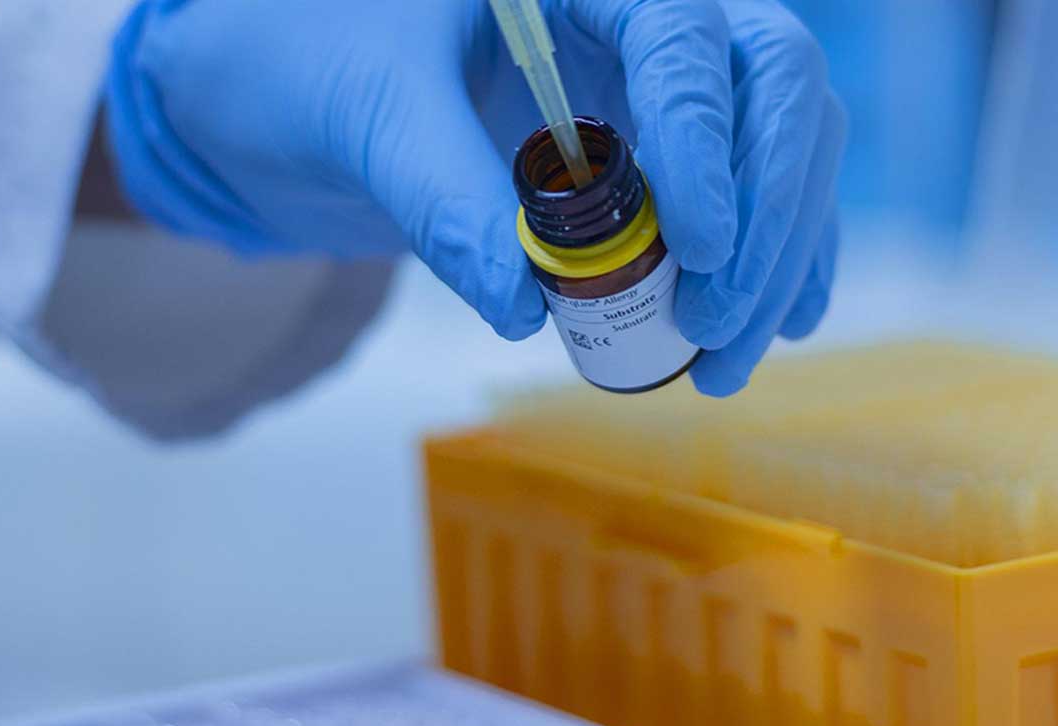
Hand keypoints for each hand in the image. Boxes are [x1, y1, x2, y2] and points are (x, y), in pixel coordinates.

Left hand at [104, 0, 844, 394]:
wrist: (273, 94)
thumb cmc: (305, 62)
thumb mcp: (364, 114)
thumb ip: (441, 195)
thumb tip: (526, 306)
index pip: (682, 31)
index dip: (708, 136)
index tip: (701, 246)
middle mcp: (637, 12)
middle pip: (770, 82)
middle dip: (765, 206)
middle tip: (713, 316)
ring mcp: (657, 79)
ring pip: (784, 139)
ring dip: (778, 253)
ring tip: (722, 358)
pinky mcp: (661, 146)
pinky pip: (755, 189)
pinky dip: (778, 257)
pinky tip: (774, 324)